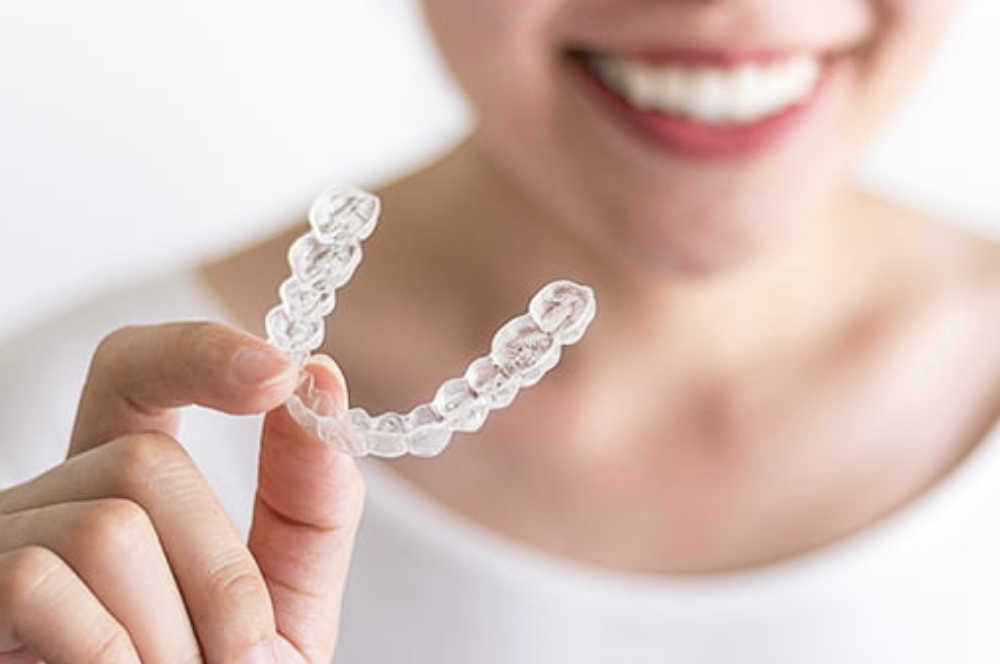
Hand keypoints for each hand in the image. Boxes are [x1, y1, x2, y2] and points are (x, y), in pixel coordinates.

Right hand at [0, 322, 363, 663]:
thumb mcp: (278, 605)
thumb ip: (307, 508)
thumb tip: (322, 383)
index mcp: (125, 491)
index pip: (135, 373)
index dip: (198, 354)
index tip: (282, 372)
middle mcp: (50, 502)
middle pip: (147, 463)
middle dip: (221, 573)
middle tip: (237, 660)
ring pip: (109, 525)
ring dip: (173, 631)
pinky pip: (42, 581)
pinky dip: (111, 653)